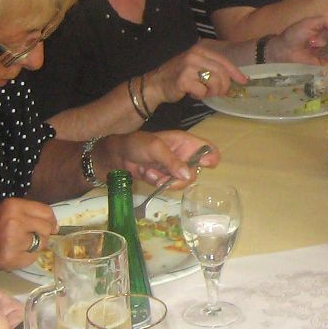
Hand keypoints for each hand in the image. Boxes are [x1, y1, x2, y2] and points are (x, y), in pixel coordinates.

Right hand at [0, 197, 58, 274]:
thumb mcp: (1, 211)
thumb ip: (23, 213)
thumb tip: (50, 221)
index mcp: (13, 206)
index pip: (46, 212)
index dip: (51, 221)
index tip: (52, 227)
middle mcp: (15, 221)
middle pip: (46, 229)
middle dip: (42, 235)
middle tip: (30, 240)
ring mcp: (13, 240)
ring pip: (41, 244)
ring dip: (33, 248)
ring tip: (18, 247)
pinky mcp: (11, 257)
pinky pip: (32, 258)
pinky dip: (26, 259)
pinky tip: (12, 256)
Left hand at [101, 130, 218, 188]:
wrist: (117, 155)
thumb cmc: (137, 144)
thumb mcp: (155, 148)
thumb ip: (172, 161)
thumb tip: (188, 176)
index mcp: (186, 142)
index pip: (209, 150)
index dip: (210, 158)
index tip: (202, 166)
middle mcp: (184, 156)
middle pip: (195, 173)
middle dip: (180, 179)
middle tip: (166, 179)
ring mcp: (174, 168)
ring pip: (182, 183)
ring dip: (166, 181)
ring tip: (151, 173)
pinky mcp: (165, 178)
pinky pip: (169, 186)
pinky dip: (157, 183)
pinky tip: (147, 174)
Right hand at [149, 42, 245, 103]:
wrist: (155, 84)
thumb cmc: (179, 76)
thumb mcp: (197, 66)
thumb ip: (213, 68)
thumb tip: (235, 77)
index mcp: (200, 50)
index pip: (223, 61)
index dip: (235, 72)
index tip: (243, 81)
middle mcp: (195, 55)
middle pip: (222, 73)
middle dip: (224, 86)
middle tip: (220, 93)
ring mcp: (189, 67)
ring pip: (214, 82)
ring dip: (212, 92)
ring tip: (204, 92)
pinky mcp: (184, 80)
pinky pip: (203, 91)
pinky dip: (200, 96)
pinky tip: (192, 93)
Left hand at [269, 16, 327, 64]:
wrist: (283, 49)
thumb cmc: (294, 34)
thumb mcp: (308, 23)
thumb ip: (324, 21)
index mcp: (323, 27)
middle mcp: (326, 38)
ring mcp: (324, 50)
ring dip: (326, 45)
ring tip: (314, 44)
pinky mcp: (322, 60)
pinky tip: (321, 53)